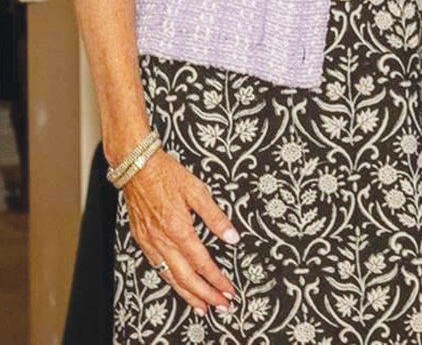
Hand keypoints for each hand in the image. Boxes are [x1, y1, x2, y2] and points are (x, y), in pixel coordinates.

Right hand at [124, 149, 238, 313]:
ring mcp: (150, 242)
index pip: (201, 262)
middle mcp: (162, 240)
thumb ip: (215, 217)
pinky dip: (170, 281)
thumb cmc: (167, 174)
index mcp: (178, 228)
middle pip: (185, 277)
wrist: (137, 167)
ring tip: (202, 307)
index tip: (228, 290)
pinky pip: (158, 267)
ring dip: (187, 295)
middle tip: (220, 306)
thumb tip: (232, 236)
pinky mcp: (142, 240)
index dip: (216, 279)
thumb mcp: (198, 190)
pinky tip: (178, 285)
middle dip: (205, 295)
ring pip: (170, 277)